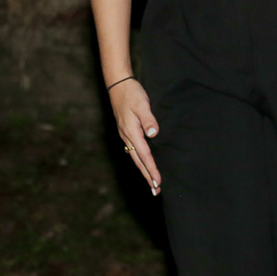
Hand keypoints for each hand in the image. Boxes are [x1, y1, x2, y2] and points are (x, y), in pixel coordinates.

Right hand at [109, 78, 162, 194]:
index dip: (151, 169)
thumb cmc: (132, 94)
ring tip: (152, 183)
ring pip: (136, 158)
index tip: (158, 182)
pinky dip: (140, 161)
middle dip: (147, 176)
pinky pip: (134, 151)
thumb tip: (154, 134)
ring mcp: (126, 135)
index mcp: (131, 132)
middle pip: (139, 162)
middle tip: (156, 191)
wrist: (118, 86)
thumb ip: (148, 119)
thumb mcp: (142, 104)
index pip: (144, 155)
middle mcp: (127, 137)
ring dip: (144, 170)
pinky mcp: (127, 132)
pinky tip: (144, 164)